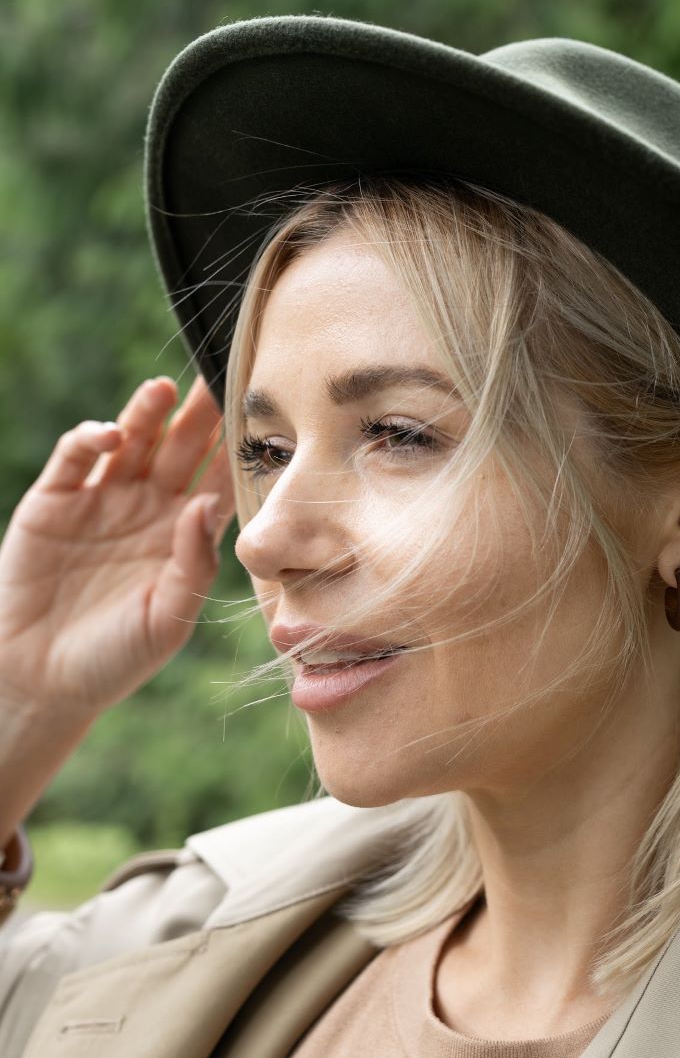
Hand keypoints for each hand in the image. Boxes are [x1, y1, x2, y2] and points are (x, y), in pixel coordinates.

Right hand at [0, 374, 235, 726]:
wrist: (39, 681)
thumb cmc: (115, 658)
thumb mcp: (167, 619)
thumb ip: (193, 564)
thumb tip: (207, 504)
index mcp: (184, 534)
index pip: (219, 480)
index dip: (237, 450)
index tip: (262, 417)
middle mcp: (147, 508)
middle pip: (180, 448)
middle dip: (199, 414)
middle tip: (218, 376)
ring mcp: (101, 499)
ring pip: (132, 441)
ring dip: (147, 413)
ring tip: (166, 390)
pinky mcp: (54, 500)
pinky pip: (76, 457)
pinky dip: (91, 437)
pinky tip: (112, 433)